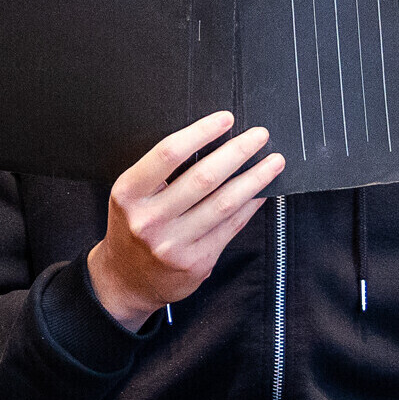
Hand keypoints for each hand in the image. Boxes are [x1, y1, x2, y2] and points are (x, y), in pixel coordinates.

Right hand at [85, 111, 286, 329]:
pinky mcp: (196, 262)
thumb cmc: (132, 228)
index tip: (225, 119)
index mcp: (129, 193)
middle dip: (238, 152)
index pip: (168, 154)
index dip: (200, 133)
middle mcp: (149, 219)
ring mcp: (174, 244)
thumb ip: (161, 174)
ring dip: (254, 179)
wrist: (125, 280)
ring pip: (224, 203)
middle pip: (203, 178)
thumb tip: (212, 144)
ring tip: (273, 162)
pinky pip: (231, 226)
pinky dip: (250, 205)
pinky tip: (261, 191)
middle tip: (260, 136)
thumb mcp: (131, 196)